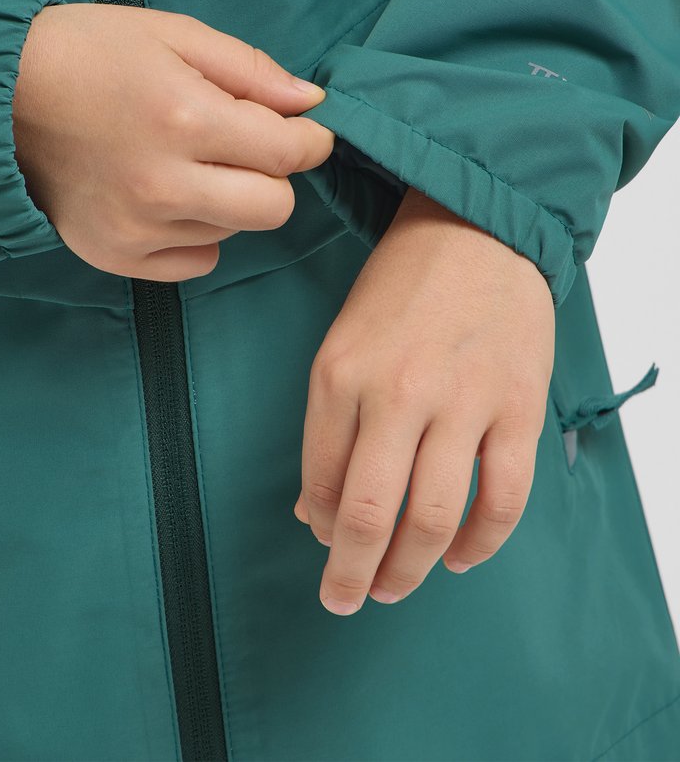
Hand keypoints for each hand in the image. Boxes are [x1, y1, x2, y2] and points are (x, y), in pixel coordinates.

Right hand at [11, 3, 333, 280]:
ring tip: (183, 160)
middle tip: (244, 146)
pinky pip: (195, 261)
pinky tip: (167, 196)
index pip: (289, 153)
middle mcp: (162, 184)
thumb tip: (311, 103)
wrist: (1, 94)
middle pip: (273, 208)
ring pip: (233, 231)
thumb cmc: (90, 52)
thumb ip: (251, 70)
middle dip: (274, 175)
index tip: (304, 130)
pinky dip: (195, 233)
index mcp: (185, 119)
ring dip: (227, 199)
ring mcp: (136, 227)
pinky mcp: (113, 254)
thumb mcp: (174, 35)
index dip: (310, 139)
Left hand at [294, 186, 554, 613]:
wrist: (476, 231)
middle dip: (351, 574)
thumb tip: (314, 509)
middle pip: (368, 514)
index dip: (320, 528)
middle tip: (347, 599)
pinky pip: (502, 500)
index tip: (324, 547)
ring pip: (433, 518)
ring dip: (410, 570)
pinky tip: (461, 558)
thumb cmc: (400, 289)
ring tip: (396, 588)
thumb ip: (327, 425)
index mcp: (340, 374)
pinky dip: (481, 543)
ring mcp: (462, 402)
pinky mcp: (517, 408)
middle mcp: (396, 393)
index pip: (320, 480)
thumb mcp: (342, 343)